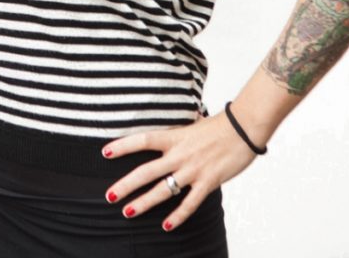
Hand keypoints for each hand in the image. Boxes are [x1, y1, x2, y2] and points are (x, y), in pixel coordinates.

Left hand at [101, 112, 256, 231]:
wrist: (244, 129)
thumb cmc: (219, 125)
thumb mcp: (192, 124)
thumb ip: (178, 131)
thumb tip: (171, 123)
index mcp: (174, 136)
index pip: (142, 140)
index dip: (122, 146)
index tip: (104, 153)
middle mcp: (179, 154)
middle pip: (146, 171)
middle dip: (125, 185)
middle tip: (109, 196)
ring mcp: (193, 170)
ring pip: (163, 190)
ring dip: (144, 203)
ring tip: (128, 212)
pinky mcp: (208, 182)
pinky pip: (190, 203)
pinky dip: (177, 216)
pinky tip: (166, 226)